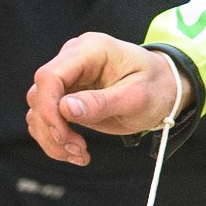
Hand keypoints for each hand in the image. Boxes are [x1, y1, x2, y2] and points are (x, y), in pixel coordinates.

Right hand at [26, 33, 183, 164]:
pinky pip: (47, 119)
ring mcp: (68, 78)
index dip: (49, 108)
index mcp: (91, 50)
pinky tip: (76, 152)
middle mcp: (73, 60)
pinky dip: (55, 139)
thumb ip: (103, 102)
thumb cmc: (158, 87)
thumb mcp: (138, 97)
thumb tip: (64, 108)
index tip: (63, 135)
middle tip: (79, 150)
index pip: (50, 76)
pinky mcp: (67, 96)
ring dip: (52, 138)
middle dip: (53, 128)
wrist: (167, 88)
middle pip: (40, 95)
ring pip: (38, 110)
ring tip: (80, 155)